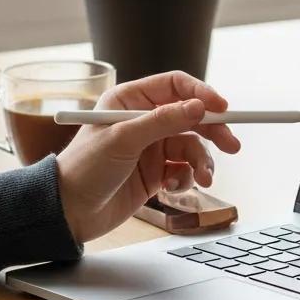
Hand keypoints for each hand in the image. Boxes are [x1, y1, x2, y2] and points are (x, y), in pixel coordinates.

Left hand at [55, 70, 241, 243]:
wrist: (68, 213)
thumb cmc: (84, 168)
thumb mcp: (123, 139)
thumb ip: (163, 121)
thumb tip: (198, 106)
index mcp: (129, 100)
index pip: (174, 86)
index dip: (201, 93)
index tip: (221, 108)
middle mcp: (142, 120)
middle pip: (190, 116)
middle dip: (212, 131)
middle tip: (232, 145)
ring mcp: (150, 147)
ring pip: (190, 146)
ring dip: (201, 162)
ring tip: (203, 179)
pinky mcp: (155, 173)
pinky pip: (183, 170)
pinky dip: (185, 179)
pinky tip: (171, 189)